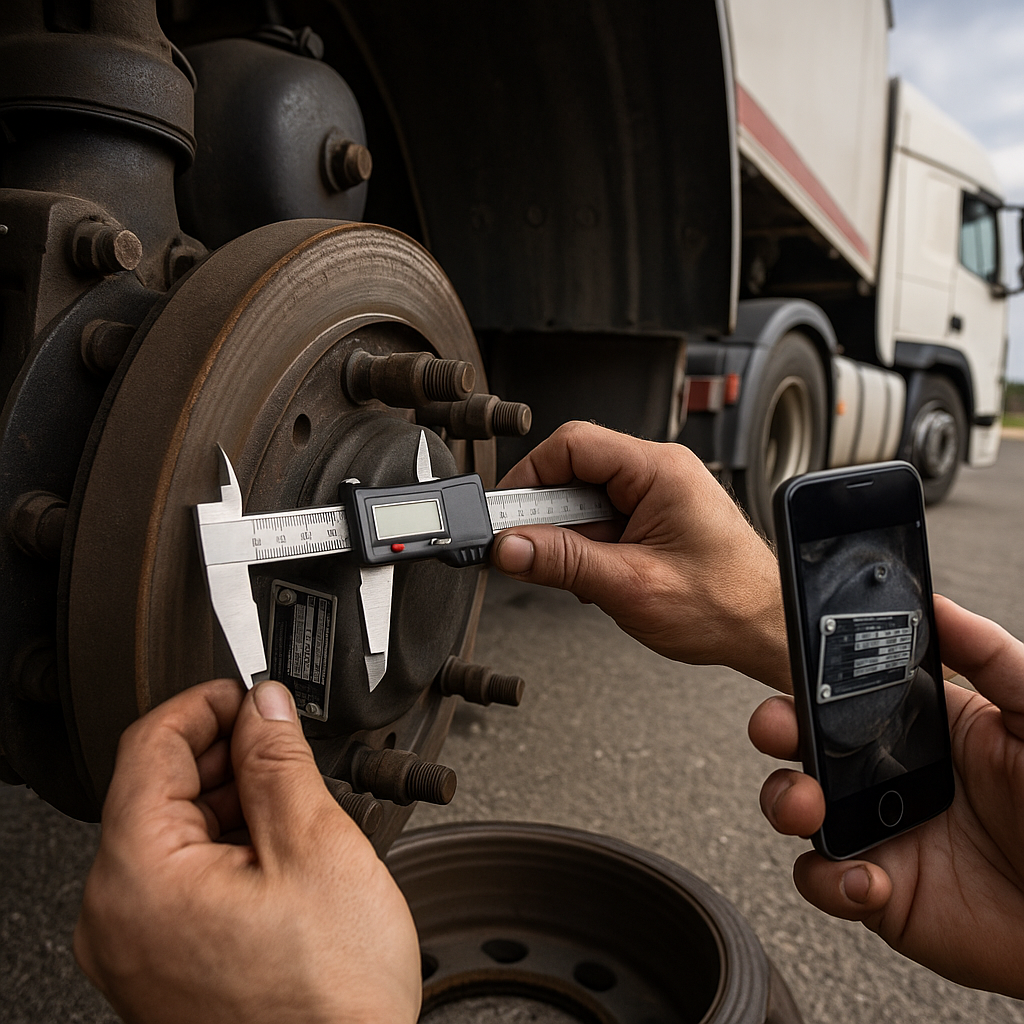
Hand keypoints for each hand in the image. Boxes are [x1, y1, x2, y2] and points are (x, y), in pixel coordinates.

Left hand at [74, 679, 420, 1023]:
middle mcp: (116, 918)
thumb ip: (280, 762)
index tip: (247, 693)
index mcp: (139, 878)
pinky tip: (278, 852)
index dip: (205, 704)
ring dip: (228, 800)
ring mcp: (134, 949)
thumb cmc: (330, 1000)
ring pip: (170, 833)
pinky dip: (224, 849)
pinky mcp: (159, 968)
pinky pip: (178, 881)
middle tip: (283, 745)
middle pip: (156, 789)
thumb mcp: (315, 848)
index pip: (149, 745)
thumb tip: (265, 708)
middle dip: (223, 754)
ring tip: (293, 805)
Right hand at [490, 421, 790, 690]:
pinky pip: (605, 519)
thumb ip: (564, 562)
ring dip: (571, 538)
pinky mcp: (657, 518)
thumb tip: (510, 548)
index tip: (504, 515)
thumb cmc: (727, 604)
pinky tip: (601, 578)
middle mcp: (660, 473)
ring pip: (586, 499)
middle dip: (549, 517)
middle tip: (531, 553)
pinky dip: (590, 548)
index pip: (573, 445)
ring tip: (584, 577)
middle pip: (575, 471)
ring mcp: (659, 495)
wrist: (767, 629)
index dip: (529, 476)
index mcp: (660, 471)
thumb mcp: (630, 586)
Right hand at [749, 596, 1023, 996]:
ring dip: (784, 799)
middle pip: (806, 740)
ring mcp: (881, 831)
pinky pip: (822, 880)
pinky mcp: (881, 892)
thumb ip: (991, 657)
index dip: (816, 676)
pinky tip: (871, 882)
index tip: (803, 663)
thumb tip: (936, 605)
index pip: (852, 690)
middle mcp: (893, 775)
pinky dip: (829, 880)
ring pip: (796, 804)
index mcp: (928, 729)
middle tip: (780, 728)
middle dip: (775, 726)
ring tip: (808, 807)